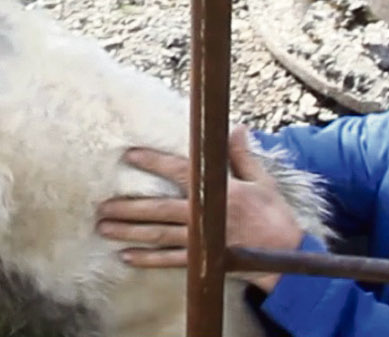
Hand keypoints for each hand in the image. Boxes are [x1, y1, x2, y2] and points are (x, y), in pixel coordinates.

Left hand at [95, 125, 304, 293]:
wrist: (287, 257)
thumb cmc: (274, 216)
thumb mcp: (262, 181)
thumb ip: (242, 156)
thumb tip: (235, 128)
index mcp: (218, 192)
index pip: (179, 173)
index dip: (154, 162)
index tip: (130, 154)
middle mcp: (204, 216)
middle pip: (158, 209)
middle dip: (128, 207)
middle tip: (101, 205)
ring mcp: (201, 241)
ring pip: (158, 235)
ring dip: (129, 232)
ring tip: (104, 228)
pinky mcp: (203, 260)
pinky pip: (170, 261)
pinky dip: (148, 260)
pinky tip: (127, 257)